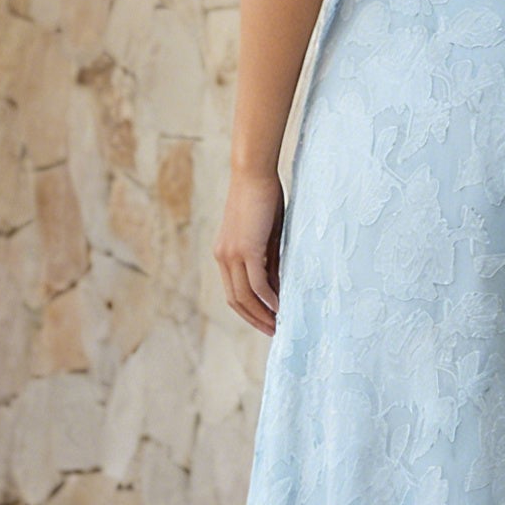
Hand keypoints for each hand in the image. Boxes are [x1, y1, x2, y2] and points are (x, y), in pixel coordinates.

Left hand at [214, 169, 282, 334]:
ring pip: (245, 296)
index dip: (249, 311)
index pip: (234, 292)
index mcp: (224, 254)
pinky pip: (258, 283)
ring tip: (279, 325)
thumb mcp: (266, 235)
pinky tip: (281, 307)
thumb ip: (269, 260)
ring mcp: (232, 254)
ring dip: (262, 314)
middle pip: (236, 300)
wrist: (254, 173)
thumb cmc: (263, 198)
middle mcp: (223, 257)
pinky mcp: (246, 249)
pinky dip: (269, 299)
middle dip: (255, 319)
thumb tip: (277, 286)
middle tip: (274, 331)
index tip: (266, 321)